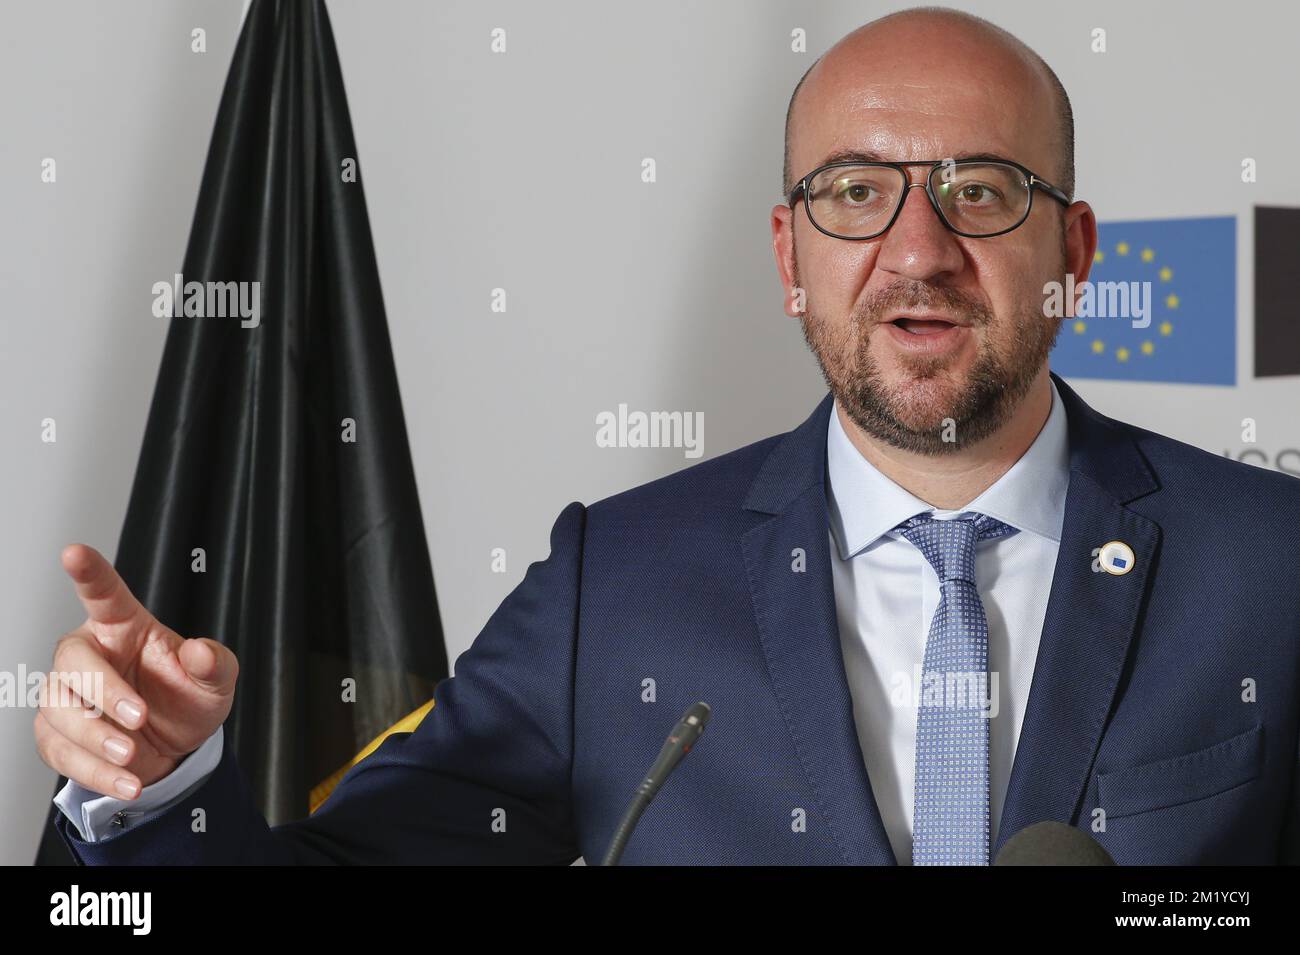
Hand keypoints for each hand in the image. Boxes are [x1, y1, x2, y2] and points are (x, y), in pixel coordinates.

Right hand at [34, 544, 238, 798]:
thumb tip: (200, 650)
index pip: (104, 594)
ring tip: (133, 756)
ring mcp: (67, 694)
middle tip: (140, 718)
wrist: (176, 749)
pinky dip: (94, 771)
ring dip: (96, 738)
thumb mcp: (217, 682)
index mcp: (125, 627)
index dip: (89, 573)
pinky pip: (61, 751)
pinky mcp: (57, 733)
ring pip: (59, 709)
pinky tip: (126, 780)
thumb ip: (215, 663)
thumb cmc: (188, 699)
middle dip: (104, 693)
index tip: (74, 552)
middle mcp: (90, 654)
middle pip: (73, 662)